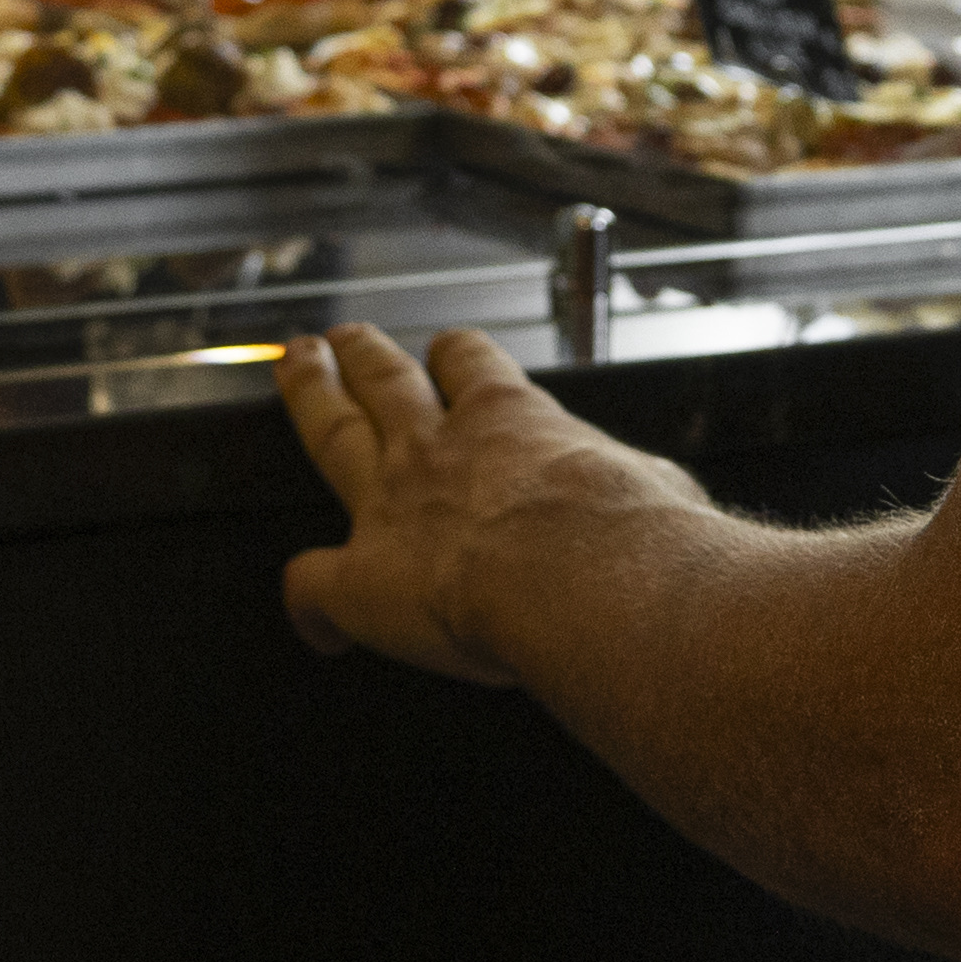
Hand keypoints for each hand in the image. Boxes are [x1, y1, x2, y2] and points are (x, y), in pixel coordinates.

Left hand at [275, 321, 706, 683]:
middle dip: (362, 355)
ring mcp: (390, 506)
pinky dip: (308, 605)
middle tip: (342, 337)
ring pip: (332, 432)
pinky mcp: (360, 580)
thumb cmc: (634, 537)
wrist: (585, 579)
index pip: (473, 367)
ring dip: (310, 396)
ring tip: (297, 369)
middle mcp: (438, 449)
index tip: (454, 356)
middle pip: (385, 382)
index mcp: (511, 421)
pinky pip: (312, 585)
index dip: (459, 360)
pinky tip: (316, 624)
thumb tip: (663, 495)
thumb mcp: (656, 484)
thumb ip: (639, 482)